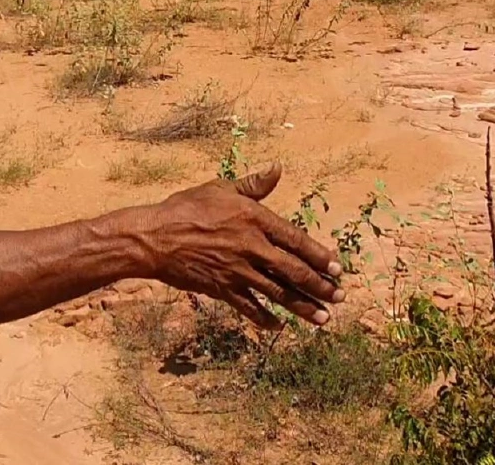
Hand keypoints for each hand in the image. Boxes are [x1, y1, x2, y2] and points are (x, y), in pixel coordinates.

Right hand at [143, 163, 343, 329]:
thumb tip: (278, 169)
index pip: (296, 240)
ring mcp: (238, 271)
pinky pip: (250, 308)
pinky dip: (265, 319)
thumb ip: (253, 184)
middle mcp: (251, 247)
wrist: (155, 237)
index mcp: (254, 219)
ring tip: (324, 318)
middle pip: (294, 271)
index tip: (337, 267)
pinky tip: (280, 327)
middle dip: (320, 286)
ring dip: (304, 307)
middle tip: (339, 296)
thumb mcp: (220, 188)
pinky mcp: (222, 289)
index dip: (319, 255)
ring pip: (278, 293)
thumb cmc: (186, 207)